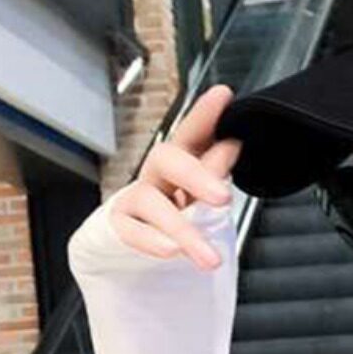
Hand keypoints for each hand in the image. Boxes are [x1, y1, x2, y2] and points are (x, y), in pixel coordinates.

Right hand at [109, 83, 241, 271]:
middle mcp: (157, 175)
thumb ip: (216, 173)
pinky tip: (172, 251)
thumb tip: (232, 142)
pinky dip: (151, 241)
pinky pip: (130, 230)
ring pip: (151, 203)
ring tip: (209, 257)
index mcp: (184, 162)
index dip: (205, 115)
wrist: (140, 256)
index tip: (223, 96)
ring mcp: (136, 199)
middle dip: (195, 174)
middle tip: (222, 198)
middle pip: (167, 159)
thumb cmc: (180, 217)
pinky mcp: (120, 226)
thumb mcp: (204, 197)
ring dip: (182, 229)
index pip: (193, 133)